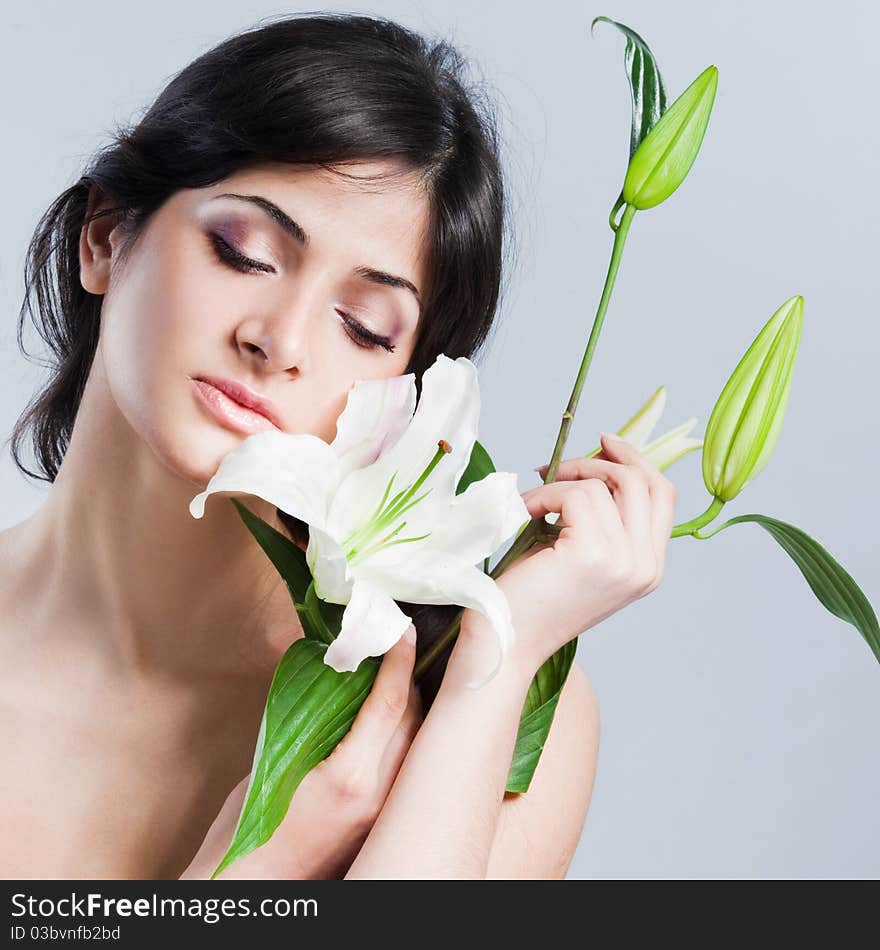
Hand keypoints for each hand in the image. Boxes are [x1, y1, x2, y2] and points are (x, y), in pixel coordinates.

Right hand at [180, 627, 422, 879]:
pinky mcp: (380, 823)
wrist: (252, 890)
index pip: (391, 704)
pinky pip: (404, 765)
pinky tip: (387, 721)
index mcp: (350, 778)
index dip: (399, 660)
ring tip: (392, 677)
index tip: (400, 630)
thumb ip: (305, 718)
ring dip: (410, 707)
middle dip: (409, 678)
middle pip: (415, 720)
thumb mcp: (271, 762)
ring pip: (416, 743)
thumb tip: (327, 675)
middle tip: (394, 645)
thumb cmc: (246, 831)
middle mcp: (379, 796)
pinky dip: (402, 735)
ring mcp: (384, 813)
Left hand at [461, 432, 676, 677]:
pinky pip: (573, 495)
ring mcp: (624, 561)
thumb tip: (598, 464)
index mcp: (649, 568)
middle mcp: (646, 566)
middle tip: (558, 467)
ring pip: (603, 485)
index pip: (662, 496)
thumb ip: (604, 519)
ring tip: (532, 503)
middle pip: (642, 481)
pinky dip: (543, 495)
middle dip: (599, 461)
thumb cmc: (533, 600)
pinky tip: (524, 514)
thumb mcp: (583, 555)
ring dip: (560, 483)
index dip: (636, 461)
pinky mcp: (593, 553)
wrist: (505, 643)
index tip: (605, 442)